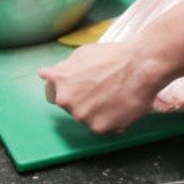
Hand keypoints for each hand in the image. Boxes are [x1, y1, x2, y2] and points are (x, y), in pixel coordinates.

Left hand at [37, 40, 168, 134]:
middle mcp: (67, 102)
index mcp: (59, 84)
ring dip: (97, 112)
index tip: (80, 88)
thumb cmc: (112, 57)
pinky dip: (111, 120)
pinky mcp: (101, 129)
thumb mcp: (80, 55)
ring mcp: (83, 117)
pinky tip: (119, 106)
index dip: (69, 90)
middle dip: (83, 101)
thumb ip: (61, 69)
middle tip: (102, 90)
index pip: (54, 94)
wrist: (139, 67)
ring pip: (87, 118)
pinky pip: (103, 127)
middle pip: (72, 107)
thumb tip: (44, 74)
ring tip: (113, 96)